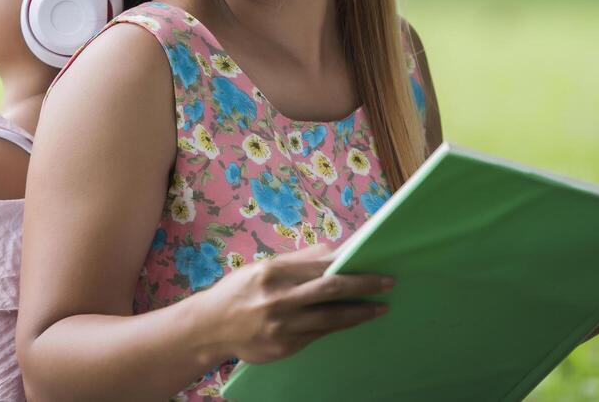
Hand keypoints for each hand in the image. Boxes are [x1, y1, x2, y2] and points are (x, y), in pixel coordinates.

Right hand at [199, 242, 392, 364]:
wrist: (210, 327)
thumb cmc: (238, 291)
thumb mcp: (261, 268)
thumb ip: (297, 261)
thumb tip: (332, 250)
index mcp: (273, 272)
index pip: (321, 265)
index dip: (350, 264)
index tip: (374, 261)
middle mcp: (278, 299)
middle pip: (331, 289)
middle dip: (364, 285)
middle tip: (388, 282)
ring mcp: (282, 326)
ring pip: (331, 318)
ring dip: (359, 312)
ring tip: (379, 308)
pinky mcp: (285, 347)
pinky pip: (318, 335)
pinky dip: (337, 327)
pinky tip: (351, 321)